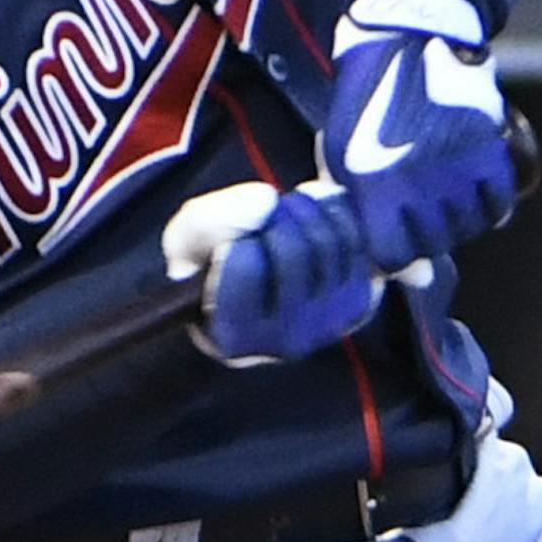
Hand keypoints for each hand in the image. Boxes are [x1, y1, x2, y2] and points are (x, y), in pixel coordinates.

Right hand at [161, 180, 379, 366]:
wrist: (259, 281)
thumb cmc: (211, 264)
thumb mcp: (184, 242)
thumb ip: (207, 221)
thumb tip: (266, 202)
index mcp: (233, 336)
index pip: (246, 267)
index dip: (239, 237)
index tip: (234, 239)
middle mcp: (284, 340)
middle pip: (293, 251)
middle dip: (276, 216)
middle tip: (263, 214)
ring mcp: (327, 323)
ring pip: (327, 241)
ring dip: (302, 208)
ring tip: (282, 210)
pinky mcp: (357, 302)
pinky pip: (355, 240)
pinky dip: (331, 211)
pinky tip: (309, 210)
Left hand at [322, 0, 515, 271]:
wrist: (406, 38)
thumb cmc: (365, 104)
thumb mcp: (344, 156)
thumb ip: (364, 214)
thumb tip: (413, 278)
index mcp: (370, 187)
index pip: (391, 256)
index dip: (393, 251)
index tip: (393, 233)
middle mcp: (415, 184)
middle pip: (434, 245)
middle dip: (426, 234)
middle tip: (419, 207)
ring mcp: (455, 169)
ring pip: (469, 227)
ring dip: (458, 219)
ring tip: (442, 191)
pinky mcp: (488, 151)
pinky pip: (499, 204)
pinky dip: (489, 202)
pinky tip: (470, 184)